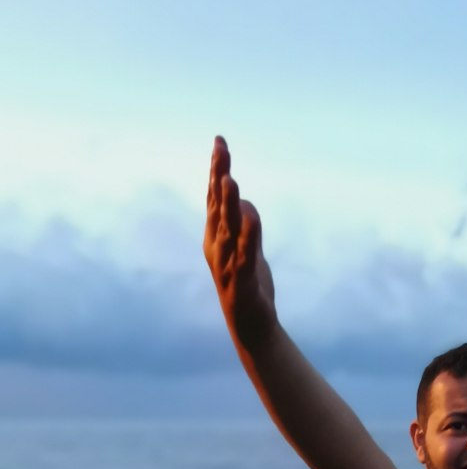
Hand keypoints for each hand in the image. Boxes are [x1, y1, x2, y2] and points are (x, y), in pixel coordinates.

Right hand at [204, 136, 276, 343]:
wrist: (251, 328)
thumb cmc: (247, 287)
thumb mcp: (247, 251)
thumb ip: (246, 226)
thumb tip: (243, 201)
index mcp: (215, 237)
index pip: (214, 197)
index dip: (216, 169)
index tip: (220, 141)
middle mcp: (217, 247)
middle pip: (217, 205)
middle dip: (218, 174)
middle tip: (220, 146)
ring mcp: (227, 264)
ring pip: (227, 228)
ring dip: (227, 203)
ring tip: (229, 179)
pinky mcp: (242, 281)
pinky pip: (245, 255)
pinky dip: (248, 236)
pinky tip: (251, 217)